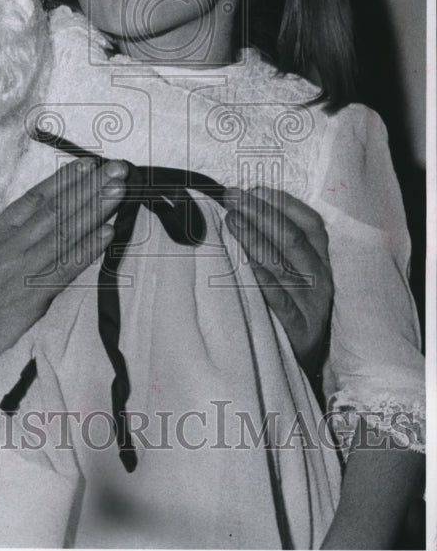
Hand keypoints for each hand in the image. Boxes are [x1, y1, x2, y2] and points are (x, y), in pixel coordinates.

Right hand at [0, 158, 127, 385]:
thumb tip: (26, 229)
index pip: (33, 200)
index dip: (62, 181)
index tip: (87, 165)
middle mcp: (7, 246)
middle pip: (54, 210)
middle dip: (88, 187)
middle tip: (117, 168)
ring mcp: (18, 268)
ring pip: (63, 232)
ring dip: (95, 209)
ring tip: (119, 191)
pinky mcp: (28, 295)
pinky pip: (64, 267)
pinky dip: (87, 248)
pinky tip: (108, 234)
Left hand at [223, 185, 332, 380]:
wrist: (304, 361)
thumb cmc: (289, 308)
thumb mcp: (291, 275)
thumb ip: (274, 245)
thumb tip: (239, 208)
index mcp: (321, 261)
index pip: (309, 223)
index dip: (281, 202)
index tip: (252, 189)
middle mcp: (321, 278)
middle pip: (291, 237)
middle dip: (260, 212)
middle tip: (231, 198)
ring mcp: (312, 304)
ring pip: (283, 264)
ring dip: (254, 238)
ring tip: (230, 220)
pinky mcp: (299, 329)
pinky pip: (280, 301)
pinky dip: (263, 281)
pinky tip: (245, 266)